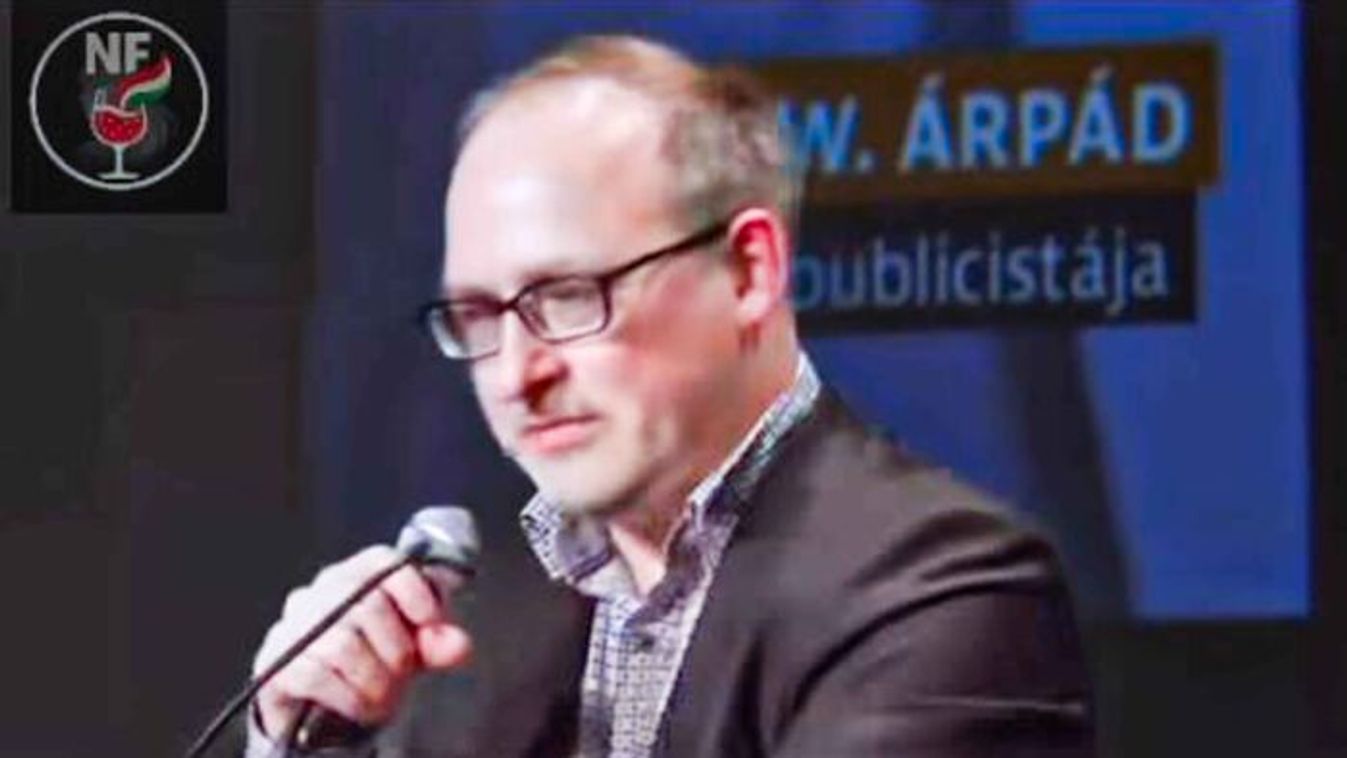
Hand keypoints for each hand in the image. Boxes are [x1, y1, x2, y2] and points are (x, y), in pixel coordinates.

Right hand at [251, 545, 472, 739]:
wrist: (327, 704)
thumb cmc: (375, 660)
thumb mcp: (415, 649)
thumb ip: (438, 643)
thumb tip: (456, 644)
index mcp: (358, 574)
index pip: (386, 563)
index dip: (415, 591)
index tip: (432, 622)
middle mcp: (321, 591)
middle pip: (369, 605)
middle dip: (398, 649)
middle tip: (404, 672)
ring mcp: (294, 625)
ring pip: (343, 644)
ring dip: (374, 678)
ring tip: (385, 695)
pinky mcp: (276, 662)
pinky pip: (315, 676)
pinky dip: (348, 697)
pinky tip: (361, 706)